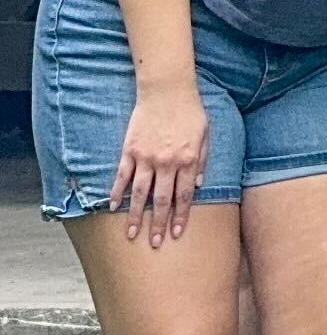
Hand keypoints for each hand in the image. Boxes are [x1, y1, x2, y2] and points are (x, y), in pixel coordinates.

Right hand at [111, 83, 210, 246]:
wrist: (167, 90)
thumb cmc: (190, 111)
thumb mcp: (205, 134)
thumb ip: (202, 160)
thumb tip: (200, 185)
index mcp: (188, 160)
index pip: (184, 195)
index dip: (181, 216)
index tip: (177, 233)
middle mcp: (166, 162)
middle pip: (162, 200)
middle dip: (159, 224)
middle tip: (155, 243)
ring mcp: (146, 157)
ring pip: (140, 193)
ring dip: (136, 215)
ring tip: (132, 234)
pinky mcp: (129, 151)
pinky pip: (122, 176)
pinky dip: (117, 193)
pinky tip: (113, 207)